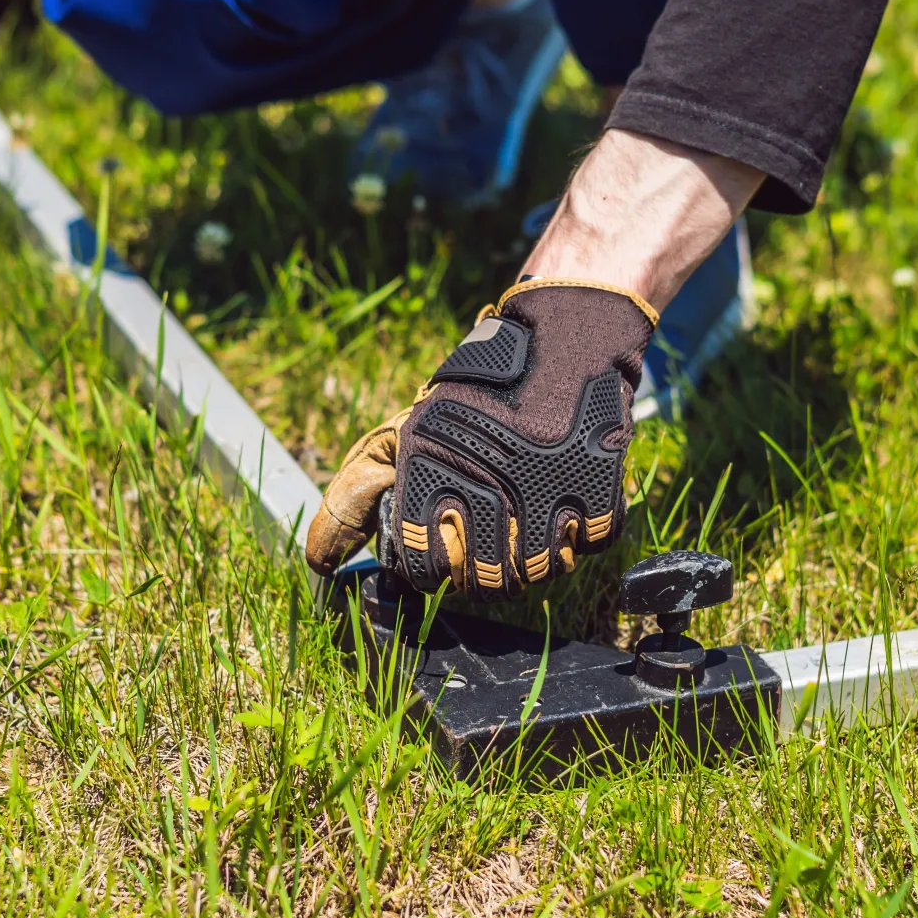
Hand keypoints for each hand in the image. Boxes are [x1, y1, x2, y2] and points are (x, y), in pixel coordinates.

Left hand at [305, 278, 656, 597]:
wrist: (561, 336)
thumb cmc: (474, 394)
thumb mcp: (404, 433)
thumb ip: (355, 498)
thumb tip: (318, 562)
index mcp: (431, 470)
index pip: (427, 569)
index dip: (434, 570)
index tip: (444, 556)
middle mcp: (489, 484)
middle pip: (490, 581)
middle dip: (487, 573)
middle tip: (491, 544)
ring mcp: (549, 487)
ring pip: (543, 570)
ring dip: (538, 557)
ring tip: (529, 525)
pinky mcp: (599, 483)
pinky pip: (591, 542)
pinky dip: (582, 531)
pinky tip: (566, 503)